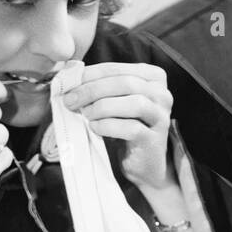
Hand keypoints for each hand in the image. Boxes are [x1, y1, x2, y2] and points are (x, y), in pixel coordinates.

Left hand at [64, 62, 173, 191]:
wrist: (142, 162)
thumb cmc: (124, 126)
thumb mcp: (114, 100)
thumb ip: (99, 84)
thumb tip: (69, 70)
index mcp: (153, 77)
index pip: (117, 68)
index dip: (91, 74)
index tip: (69, 84)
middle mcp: (162, 94)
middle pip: (125, 83)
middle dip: (92, 90)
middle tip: (70, 100)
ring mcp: (161, 117)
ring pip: (133, 103)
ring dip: (102, 107)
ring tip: (85, 115)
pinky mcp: (154, 139)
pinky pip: (131, 128)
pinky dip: (108, 126)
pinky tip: (95, 128)